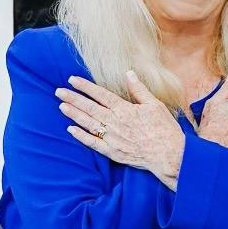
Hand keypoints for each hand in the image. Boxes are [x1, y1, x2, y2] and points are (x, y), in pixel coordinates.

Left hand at [55, 71, 185, 186]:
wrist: (169, 155)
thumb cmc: (164, 130)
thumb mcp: (155, 105)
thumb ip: (139, 89)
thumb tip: (129, 73)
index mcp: (124, 109)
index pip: (100, 94)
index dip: (85, 87)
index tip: (72, 80)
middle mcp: (115, 122)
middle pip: (89, 108)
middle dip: (73, 98)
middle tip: (58, 91)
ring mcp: (112, 138)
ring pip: (88, 124)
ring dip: (73, 114)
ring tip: (61, 106)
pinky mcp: (112, 152)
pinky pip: (92, 143)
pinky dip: (81, 136)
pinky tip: (71, 130)